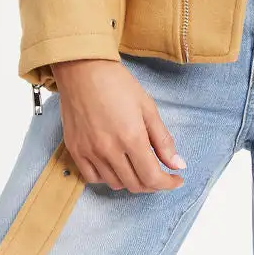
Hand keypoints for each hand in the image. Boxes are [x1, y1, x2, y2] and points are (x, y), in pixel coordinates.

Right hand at [51, 59, 187, 191]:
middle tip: (160, 172)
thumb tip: (178, 164)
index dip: (168, 183)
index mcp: (131, 138)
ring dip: (131, 180)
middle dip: (152, 183)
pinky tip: (114, 165)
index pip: (152, 177)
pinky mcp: (75, 150)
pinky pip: (92, 178)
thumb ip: (163, 139)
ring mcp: (89, 152)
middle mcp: (109, 150)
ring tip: (137, 165)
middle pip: (135, 184)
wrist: (83, 70)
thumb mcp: (148, 107)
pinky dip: (107, 177)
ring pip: (115, 184)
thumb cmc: (117, 84)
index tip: (177, 178)